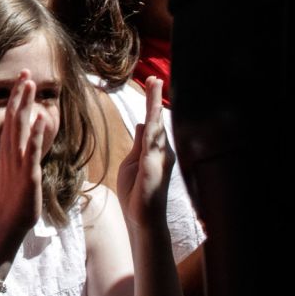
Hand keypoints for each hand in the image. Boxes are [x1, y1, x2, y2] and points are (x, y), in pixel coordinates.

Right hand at [0, 73, 57, 234]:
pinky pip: (32, 151)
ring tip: (30, 85)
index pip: (13, 117)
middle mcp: (11, 151)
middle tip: (26, 71)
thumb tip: (32, 132)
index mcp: (9, 149)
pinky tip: (42, 119)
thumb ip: (24, 148)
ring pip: (20, 128)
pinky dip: (36, 134)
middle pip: (14, 116)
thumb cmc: (15, 195)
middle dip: (20, 94)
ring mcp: (18, 161)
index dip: (18, 97)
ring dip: (25, 105)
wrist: (9, 220)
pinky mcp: (28, 174)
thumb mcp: (18, 167)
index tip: (24, 77)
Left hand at [116, 79, 173, 230]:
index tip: (152, 84)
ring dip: (154, 103)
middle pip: (157, 119)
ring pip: (157, 124)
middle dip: (155, 97)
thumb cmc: (136, 193)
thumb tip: (143, 125)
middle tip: (154, 77)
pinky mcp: (153, 163)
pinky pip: (152, 138)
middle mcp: (161, 150)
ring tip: (154, 83)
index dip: (151, 103)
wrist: (142, 218)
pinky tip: (151, 111)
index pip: (152, 122)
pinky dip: (152, 122)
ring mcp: (160, 156)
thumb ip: (139, 144)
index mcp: (154, 150)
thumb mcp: (133, 162)